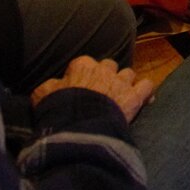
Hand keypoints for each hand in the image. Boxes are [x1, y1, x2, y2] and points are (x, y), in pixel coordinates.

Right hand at [33, 56, 155, 121]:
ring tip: (121, 95)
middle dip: (107, 75)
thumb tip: (54, 84)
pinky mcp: (135, 96)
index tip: (79, 87)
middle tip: (102, 91)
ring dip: (126, 83)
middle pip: (109, 65)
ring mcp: (122, 81)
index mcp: (82, 65)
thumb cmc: (59, 109)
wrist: (79, 126)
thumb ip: (49, 85)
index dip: (82, 75)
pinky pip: (147, 86)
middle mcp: (104, 69)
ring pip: (129, 73)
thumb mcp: (42, 94)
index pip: (84, 63)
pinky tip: (144, 100)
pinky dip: (146, 92)